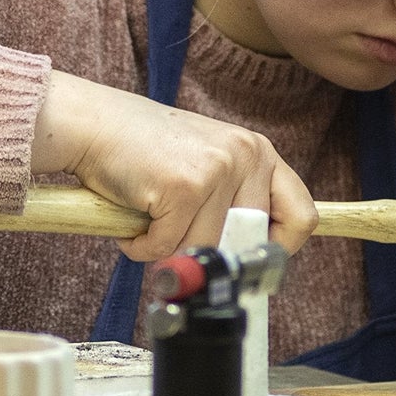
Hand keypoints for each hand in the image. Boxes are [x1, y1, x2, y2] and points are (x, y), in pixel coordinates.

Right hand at [31, 70, 317, 260]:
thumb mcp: (209, 167)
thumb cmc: (145, 152)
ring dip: (169, 249)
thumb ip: (234, 204)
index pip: (302, 215)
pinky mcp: (184, 187)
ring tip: (150, 218)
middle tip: (182, 242)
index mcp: (259, 152)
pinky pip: (168, 247)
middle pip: (250, 242)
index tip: (248, 263)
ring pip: (206, 248)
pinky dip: (142, 246)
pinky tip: (133, 218)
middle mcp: (247, 155)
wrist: (93, 124)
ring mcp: (218, 169)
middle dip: (213, 255)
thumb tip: (248, 271)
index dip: (278, 250)